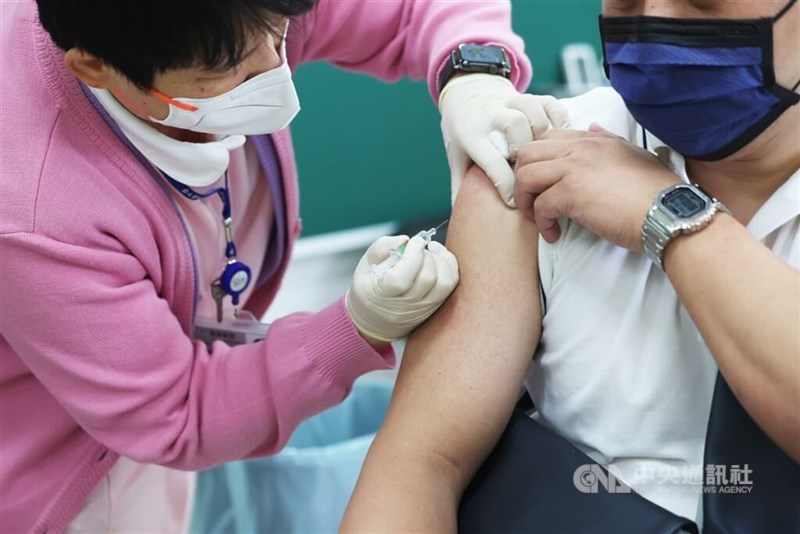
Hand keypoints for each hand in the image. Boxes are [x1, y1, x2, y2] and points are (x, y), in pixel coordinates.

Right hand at [345, 234, 458, 342]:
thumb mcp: (365, 265)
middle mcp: (404, 306)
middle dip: (426, 254)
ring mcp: (422, 309)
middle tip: (417, 247)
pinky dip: (449, 266)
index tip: (414, 241)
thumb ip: (382, 248)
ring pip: (444, 283)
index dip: (412, 256)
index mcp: (380, 295)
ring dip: (441, 260)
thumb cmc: (369, 289)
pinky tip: (437, 257)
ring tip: (430, 251)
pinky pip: (451, 285)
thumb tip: (405, 240)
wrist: (376, 322)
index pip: (400, 279)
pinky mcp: (435, 307)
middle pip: (427, 278)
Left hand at [439, 73, 569, 207]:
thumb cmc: (464, 134)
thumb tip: (462, 218)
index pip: (491, 159)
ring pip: (533, 110)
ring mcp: (512, 101)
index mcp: (471, 133)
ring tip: (545, 156)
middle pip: (514, 124)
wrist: (466, 96)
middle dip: (525, 149)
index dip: (505, 183)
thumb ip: (461, 185)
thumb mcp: (457, 158)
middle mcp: (491, 114)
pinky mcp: (531, 96)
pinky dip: (558, 120)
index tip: (514, 202)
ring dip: (542, 134)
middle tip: (530, 171)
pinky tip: (559, 140)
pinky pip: (550, 103)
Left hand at [513, 125, 680, 251]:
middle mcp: (580, 148)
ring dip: (526, 200)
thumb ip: (608, 141)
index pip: (548, 138)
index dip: (536, 161)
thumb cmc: (654, 192)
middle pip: (528, 153)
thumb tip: (593, 128)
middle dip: (522, 179)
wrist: (668, 213)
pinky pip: (540, 205)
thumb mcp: (632, 155)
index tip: (539, 183)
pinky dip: (542, 223)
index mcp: (593, 139)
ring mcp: (574, 168)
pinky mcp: (572, 193)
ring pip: (525, 175)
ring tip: (538, 217)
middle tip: (531, 201)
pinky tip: (554, 233)